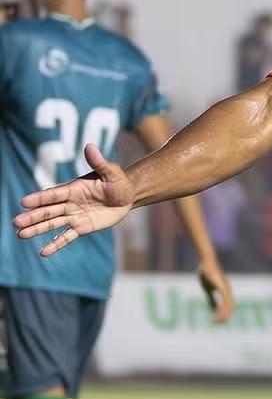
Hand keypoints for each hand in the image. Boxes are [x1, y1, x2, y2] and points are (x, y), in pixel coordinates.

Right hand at [13, 144, 134, 255]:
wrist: (128, 196)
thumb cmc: (118, 182)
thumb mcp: (111, 172)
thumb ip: (99, 162)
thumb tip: (90, 146)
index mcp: (74, 189)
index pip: (54, 194)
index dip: (40, 198)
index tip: (24, 202)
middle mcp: (70, 203)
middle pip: (48, 211)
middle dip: (33, 217)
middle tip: (16, 223)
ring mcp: (74, 216)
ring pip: (52, 224)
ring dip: (37, 229)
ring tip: (21, 234)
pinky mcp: (81, 227)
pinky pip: (66, 237)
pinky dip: (55, 244)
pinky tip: (43, 252)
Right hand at [198, 259, 234, 323]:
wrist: (206, 262)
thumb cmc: (207, 274)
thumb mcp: (208, 289)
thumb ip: (212, 299)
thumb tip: (214, 310)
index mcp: (225, 291)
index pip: (229, 305)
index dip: (225, 314)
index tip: (219, 322)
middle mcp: (227, 290)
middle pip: (231, 306)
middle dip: (226, 316)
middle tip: (219, 324)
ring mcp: (225, 288)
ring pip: (229, 304)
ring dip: (224, 314)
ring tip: (217, 321)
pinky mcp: (221, 286)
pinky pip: (224, 299)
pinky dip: (221, 308)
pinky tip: (217, 313)